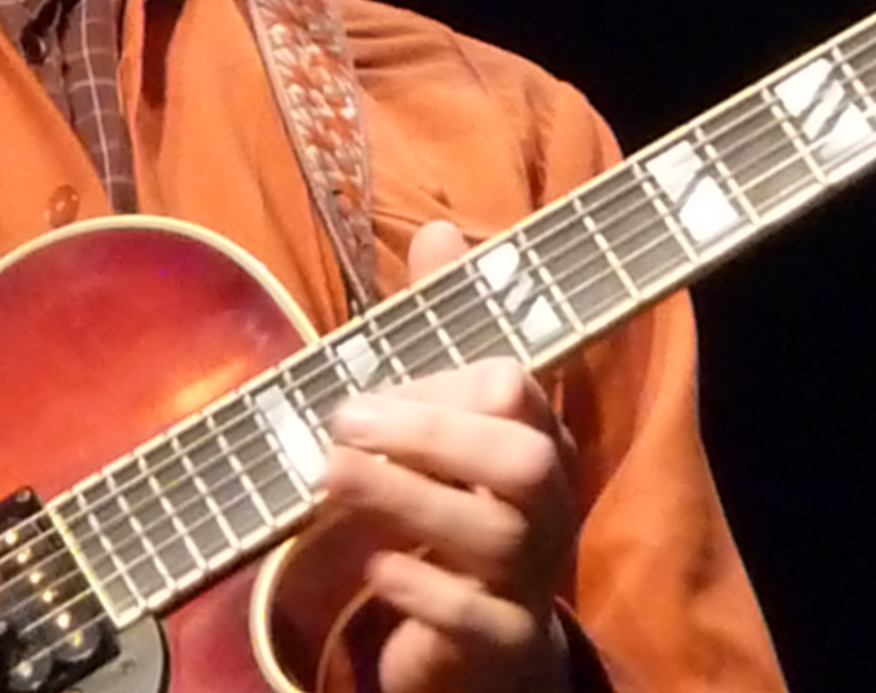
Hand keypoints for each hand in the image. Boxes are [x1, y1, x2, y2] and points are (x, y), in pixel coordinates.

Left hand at [321, 221, 578, 692]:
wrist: (484, 648)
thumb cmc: (456, 508)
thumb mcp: (444, 416)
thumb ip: (439, 331)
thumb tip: (441, 227)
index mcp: (535, 439)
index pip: (513, 391)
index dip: (445, 381)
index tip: (371, 381)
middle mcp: (547, 504)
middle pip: (522, 459)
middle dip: (432, 433)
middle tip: (342, 418)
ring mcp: (533, 577)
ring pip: (496, 533)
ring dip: (405, 498)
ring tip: (327, 477)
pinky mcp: (506, 644)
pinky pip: (480, 619)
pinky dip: (423, 588)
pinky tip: (375, 565)